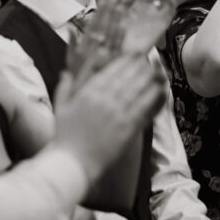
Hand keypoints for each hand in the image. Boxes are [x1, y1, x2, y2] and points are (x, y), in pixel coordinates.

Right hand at [53, 53, 167, 181]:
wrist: (73, 163)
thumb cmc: (65, 138)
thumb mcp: (60, 109)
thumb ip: (64, 88)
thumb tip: (66, 72)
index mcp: (87, 93)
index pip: (109, 71)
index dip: (124, 61)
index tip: (133, 56)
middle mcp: (103, 99)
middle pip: (126, 76)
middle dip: (139, 66)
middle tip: (148, 60)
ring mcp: (116, 112)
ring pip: (137, 88)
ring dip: (148, 77)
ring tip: (156, 71)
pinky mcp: (127, 126)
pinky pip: (144, 107)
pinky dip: (152, 96)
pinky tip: (159, 89)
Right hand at [66, 0, 134, 87]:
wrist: (82, 101)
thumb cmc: (77, 81)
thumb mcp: (70, 62)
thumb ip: (71, 45)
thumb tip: (70, 29)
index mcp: (83, 49)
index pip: (92, 27)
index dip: (99, 13)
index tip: (104, 1)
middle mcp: (92, 52)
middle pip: (102, 28)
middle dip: (108, 12)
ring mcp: (102, 58)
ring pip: (110, 36)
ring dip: (115, 20)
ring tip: (120, 6)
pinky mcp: (112, 65)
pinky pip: (116, 49)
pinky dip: (120, 36)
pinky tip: (124, 25)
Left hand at [121, 0, 177, 53]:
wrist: (119, 53)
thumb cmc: (114, 34)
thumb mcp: (117, 14)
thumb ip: (126, 2)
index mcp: (139, 6)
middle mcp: (149, 10)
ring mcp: (156, 17)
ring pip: (166, 0)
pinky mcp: (162, 26)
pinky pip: (169, 13)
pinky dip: (171, 4)